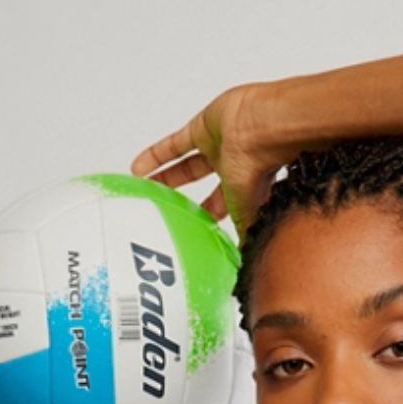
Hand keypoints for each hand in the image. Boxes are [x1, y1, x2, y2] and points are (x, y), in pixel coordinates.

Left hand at [130, 84, 278, 244]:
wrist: (264, 129)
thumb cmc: (262, 168)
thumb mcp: (250, 216)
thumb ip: (244, 243)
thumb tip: (246, 275)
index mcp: (248, 193)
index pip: (228, 212)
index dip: (214, 222)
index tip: (201, 232)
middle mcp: (234, 170)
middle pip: (207, 191)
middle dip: (190, 203)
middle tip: (173, 212)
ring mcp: (218, 148)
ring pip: (187, 167)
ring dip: (167, 178)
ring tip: (148, 189)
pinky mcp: (201, 129)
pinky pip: (174, 146)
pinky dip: (155, 157)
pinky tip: (138, 168)